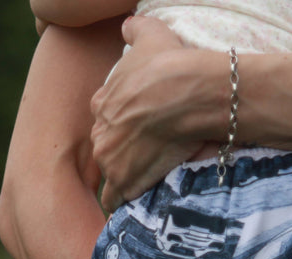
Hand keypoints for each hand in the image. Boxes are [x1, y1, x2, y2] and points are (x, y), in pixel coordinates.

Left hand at [91, 15, 207, 208]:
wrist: (190, 95)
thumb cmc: (171, 64)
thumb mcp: (150, 36)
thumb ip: (135, 30)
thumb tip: (127, 24)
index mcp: (103, 101)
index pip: (106, 116)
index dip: (124, 122)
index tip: (141, 126)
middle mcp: (100, 132)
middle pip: (108, 146)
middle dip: (123, 150)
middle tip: (149, 153)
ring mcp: (110, 159)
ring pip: (111, 173)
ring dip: (126, 176)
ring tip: (148, 178)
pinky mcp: (125, 182)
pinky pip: (116, 200)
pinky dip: (125, 201)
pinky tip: (138, 201)